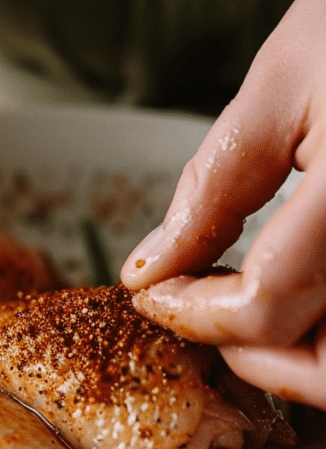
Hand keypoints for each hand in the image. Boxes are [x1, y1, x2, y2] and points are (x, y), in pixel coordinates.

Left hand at [121, 0, 325, 407]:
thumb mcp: (277, 87)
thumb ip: (212, 190)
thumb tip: (150, 270)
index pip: (267, 306)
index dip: (194, 314)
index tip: (153, 292)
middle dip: (249, 354)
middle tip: (198, 313)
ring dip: (298, 360)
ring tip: (245, 310)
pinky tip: (296, 292)